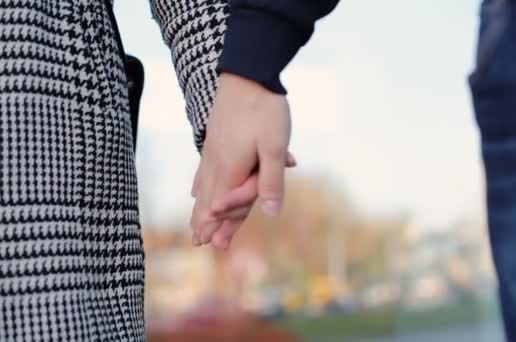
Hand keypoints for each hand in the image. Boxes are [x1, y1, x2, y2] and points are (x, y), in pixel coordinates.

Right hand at [190, 73, 291, 248]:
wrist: (247, 74)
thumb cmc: (263, 110)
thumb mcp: (274, 147)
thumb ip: (271, 181)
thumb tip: (271, 213)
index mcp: (231, 169)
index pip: (224, 206)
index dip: (220, 226)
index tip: (211, 246)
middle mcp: (216, 164)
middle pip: (209, 199)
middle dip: (205, 222)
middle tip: (198, 243)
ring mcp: (213, 151)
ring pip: (204, 186)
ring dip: (201, 207)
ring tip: (195, 223)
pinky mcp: (214, 141)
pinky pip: (203, 171)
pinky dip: (199, 186)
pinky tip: (195, 190)